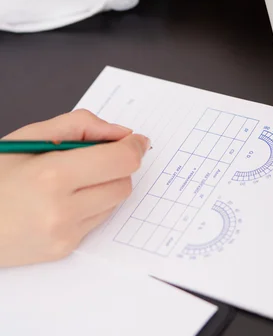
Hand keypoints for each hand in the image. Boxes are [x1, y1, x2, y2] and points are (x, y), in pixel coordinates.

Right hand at [0, 110, 148, 267]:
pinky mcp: (64, 250)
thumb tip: (121, 133)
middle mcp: (62, 210)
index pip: (121, 161)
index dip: (134, 146)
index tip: (136, 140)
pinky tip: (64, 199)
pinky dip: (92, 205)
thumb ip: (82, 126)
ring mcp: (64, 235)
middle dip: (116, 165)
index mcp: (53, 175)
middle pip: (124, 182)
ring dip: (105, 185)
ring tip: (72, 179)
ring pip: (115, 202)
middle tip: (95, 156)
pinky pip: (99, 220)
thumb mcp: (32, 136)